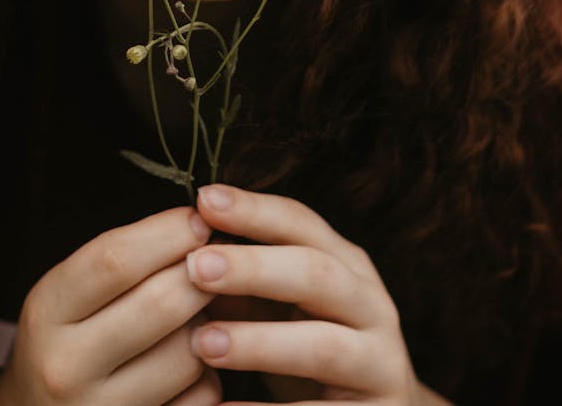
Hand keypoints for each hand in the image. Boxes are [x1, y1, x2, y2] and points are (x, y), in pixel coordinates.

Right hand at [0, 206, 222, 405]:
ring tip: (199, 311)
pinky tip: (192, 360)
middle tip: (217, 260)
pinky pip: (200, 398)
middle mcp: (66, 366)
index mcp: (47, 312)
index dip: (167, 233)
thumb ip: (119, 261)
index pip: (116, 260)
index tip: (197, 220)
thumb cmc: (63, 341)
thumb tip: (194, 226)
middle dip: (201, 273)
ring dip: (207, 324)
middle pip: (160, 304)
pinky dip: (207, 373)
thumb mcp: (66, 294)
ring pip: (187, 353)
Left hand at [186, 184, 451, 403]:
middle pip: (316, 273)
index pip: (302, 222)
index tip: (203, 199)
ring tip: (203, 343)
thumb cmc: (308, 347)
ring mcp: (382, 362)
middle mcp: (371, 305)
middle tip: (195, 267)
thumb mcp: (281, 306)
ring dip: (260, 343)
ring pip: (324, 346)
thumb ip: (241, 280)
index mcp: (347, 264)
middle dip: (253, 268)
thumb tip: (179, 248)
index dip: (254, 209)